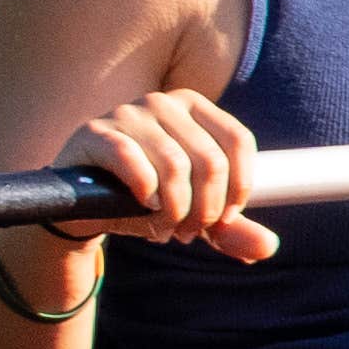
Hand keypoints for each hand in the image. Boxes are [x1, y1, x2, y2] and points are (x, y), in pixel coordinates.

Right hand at [0, 82, 266, 322]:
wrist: (80, 208)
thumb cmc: (145, 201)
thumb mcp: (192, 213)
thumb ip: (231, 228)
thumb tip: (268, 246)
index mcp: (194, 107)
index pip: (238, 142)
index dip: (239, 188)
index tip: (224, 218)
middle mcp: (163, 102)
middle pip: (211, 161)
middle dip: (205, 209)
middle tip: (187, 232)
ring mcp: (128, 113)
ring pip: (175, 166)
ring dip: (175, 210)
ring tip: (165, 227)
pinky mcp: (96, 133)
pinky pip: (133, 161)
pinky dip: (145, 193)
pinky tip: (143, 209)